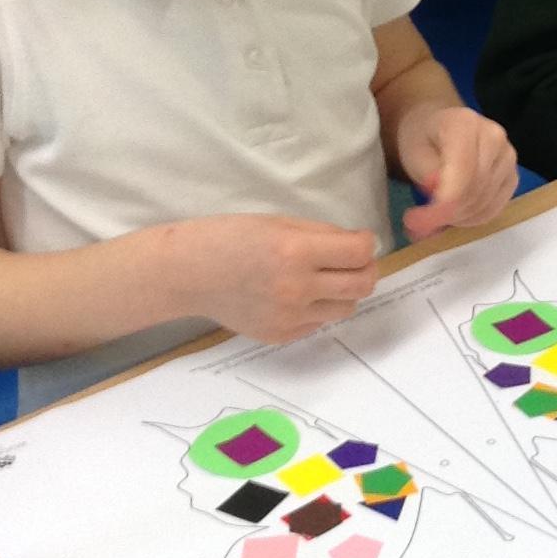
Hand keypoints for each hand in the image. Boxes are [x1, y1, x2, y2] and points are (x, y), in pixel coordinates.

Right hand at [171, 213, 378, 343]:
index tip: (360, 241)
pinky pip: (319, 322)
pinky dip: (318, 308)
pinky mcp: (282, 335)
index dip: (366, 244)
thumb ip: (321, 235)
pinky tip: (297, 294)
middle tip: (355, 262)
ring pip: (346, 308)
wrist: (190, 274)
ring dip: (345, 292)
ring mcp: (290, 317)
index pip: (359, 253)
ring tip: (325, 279)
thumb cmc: (231, 238)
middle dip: (366, 270)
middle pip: (362, 285)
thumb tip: (360, 247)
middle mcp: (296, 288)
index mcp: (295, 251)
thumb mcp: (279, 223)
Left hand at [397, 102, 518, 240]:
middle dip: (446, 214)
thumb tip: (441, 200)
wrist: (441, 129)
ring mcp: (508, 157)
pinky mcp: (512, 176)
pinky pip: (495, 208)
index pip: (462, 171)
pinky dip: (472, 218)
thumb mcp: (414, 153)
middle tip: (417, 225)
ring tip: (435, 216)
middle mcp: (494, 136)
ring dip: (458, 218)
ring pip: (485, 202)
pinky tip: (454, 215)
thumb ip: (428, 175)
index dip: (443, 203)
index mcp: (465, 123)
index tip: (417, 222)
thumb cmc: (424, 139)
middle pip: (475, 189)